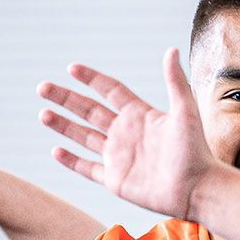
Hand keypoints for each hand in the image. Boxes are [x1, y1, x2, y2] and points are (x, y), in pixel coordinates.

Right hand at [39, 49, 215, 218]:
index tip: (72, 68)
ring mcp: (118, 156)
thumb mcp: (185, 112)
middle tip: (43, 87)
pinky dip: (71, 160)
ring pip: (83, 136)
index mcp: (139, 114)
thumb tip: (171, 49)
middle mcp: (125, 133)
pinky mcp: (115, 179)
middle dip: (66, 99)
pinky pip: (87, 168)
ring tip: (43, 114)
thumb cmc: (195, 151)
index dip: (91, 79)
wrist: (197, 189)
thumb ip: (175, 82)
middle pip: (89, 110)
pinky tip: (55, 150)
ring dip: (63, 125)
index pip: (110, 91)